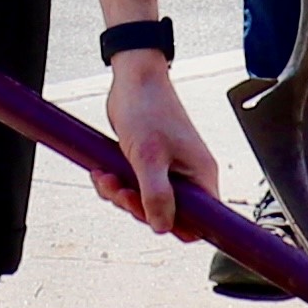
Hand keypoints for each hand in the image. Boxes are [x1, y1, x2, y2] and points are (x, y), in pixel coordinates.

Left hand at [95, 52, 226, 224]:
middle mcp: (189, 176)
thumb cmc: (147, 110)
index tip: (151, 219)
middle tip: (120, 191)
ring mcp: (169, 171)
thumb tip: (162, 227)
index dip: (179, 228)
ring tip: (107, 177)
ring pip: (146, 203)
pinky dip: (117, 184)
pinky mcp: (150, 165)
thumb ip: (156, 196)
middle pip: (168, 215)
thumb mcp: (148, 157)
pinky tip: (103, 172)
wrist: (133, 80)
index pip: (204, 221)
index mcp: (201, 176)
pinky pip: (135, 188)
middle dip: (137, 207)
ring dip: (121, 195)